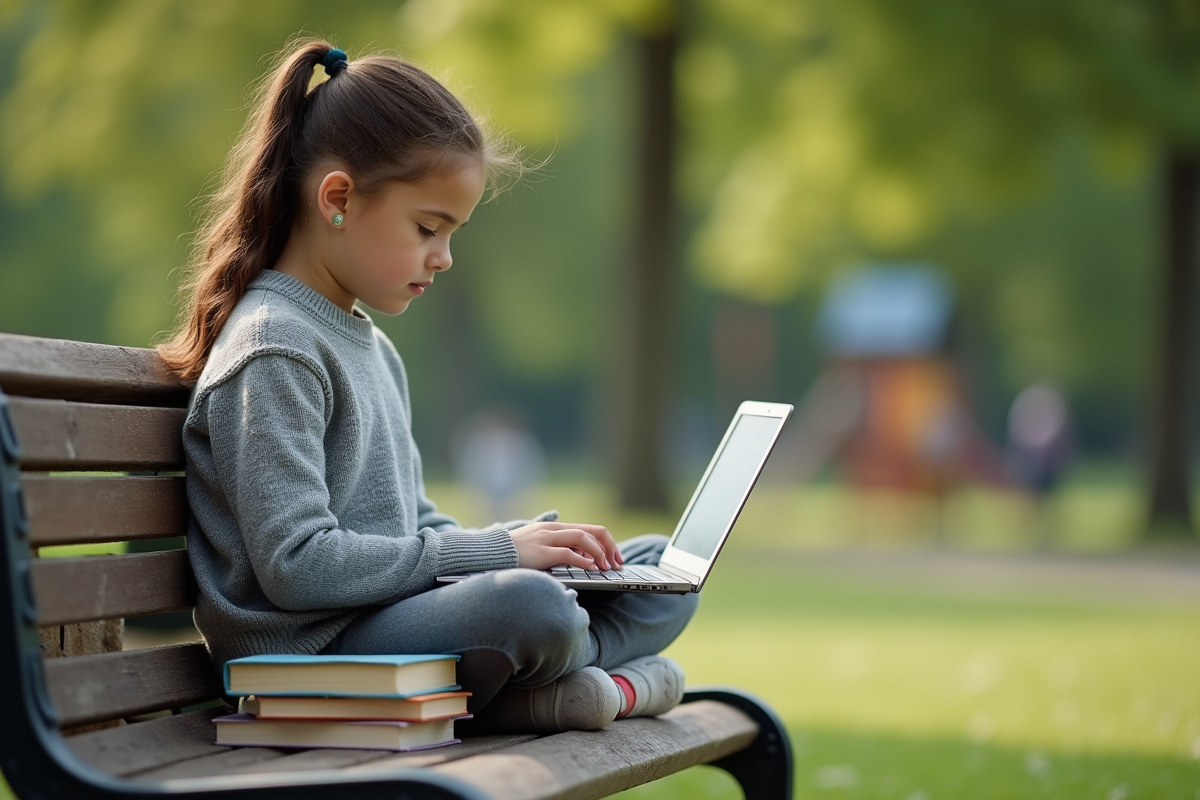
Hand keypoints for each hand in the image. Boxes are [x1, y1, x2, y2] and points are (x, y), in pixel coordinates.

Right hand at [509, 521, 623, 571]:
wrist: (491, 552)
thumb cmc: (515, 552)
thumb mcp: (540, 545)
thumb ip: (559, 547)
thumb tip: (582, 558)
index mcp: (556, 527)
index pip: (590, 529)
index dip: (607, 543)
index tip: (614, 557)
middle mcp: (554, 529)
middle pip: (593, 531)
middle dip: (610, 547)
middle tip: (617, 563)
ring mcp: (547, 539)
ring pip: (583, 539)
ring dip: (599, 553)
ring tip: (606, 567)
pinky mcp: (541, 552)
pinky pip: (568, 554)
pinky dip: (583, 561)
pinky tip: (592, 569)